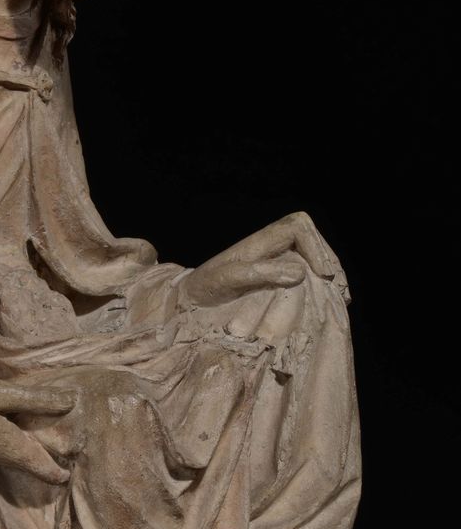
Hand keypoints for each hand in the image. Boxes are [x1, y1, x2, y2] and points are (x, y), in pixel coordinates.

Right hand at [0, 372, 76, 483]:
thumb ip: (35, 400)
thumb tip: (71, 402)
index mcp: (11, 449)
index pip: (46, 472)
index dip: (65, 472)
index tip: (83, 460)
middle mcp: (0, 457)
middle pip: (35, 465)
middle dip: (55, 457)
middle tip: (77, 441)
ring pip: (21, 455)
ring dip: (39, 447)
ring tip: (59, 430)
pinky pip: (8, 447)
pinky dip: (23, 438)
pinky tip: (26, 422)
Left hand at [179, 211, 345, 307]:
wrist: (188, 300)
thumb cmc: (204, 286)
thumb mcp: (226, 279)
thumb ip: (259, 273)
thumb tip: (300, 273)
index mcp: (260, 241)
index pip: (297, 226)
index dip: (316, 245)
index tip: (322, 273)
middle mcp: (270, 248)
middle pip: (309, 241)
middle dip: (326, 260)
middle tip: (339, 288)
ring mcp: (274, 263)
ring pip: (309, 259)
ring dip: (325, 274)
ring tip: (338, 294)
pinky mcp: (275, 279)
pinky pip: (303, 276)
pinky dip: (317, 286)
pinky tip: (325, 301)